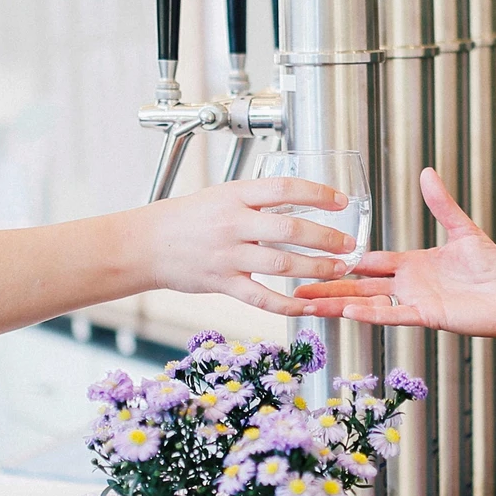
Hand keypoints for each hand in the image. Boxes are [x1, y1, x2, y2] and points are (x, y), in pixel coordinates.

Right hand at [137, 178, 355, 315]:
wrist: (146, 244)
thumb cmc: (184, 219)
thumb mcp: (219, 196)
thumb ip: (255, 200)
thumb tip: (295, 200)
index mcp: (235, 195)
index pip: (284, 188)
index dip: (317, 193)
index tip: (340, 201)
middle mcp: (233, 223)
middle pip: (289, 228)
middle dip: (325, 237)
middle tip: (349, 244)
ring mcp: (227, 255)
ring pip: (281, 262)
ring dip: (316, 268)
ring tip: (338, 270)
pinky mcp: (222, 283)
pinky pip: (261, 297)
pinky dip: (287, 304)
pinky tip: (307, 306)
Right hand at [295, 168, 495, 338]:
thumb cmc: (493, 270)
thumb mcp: (463, 231)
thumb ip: (442, 205)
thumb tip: (427, 173)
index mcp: (412, 265)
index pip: (370, 262)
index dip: (344, 257)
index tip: (316, 254)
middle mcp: (408, 285)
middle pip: (358, 285)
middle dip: (327, 286)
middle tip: (296, 287)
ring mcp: (414, 302)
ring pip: (366, 303)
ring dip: (336, 303)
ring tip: (306, 304)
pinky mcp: (426, 316)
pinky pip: (392, 314)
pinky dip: (369, 313)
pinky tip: (346, 311)